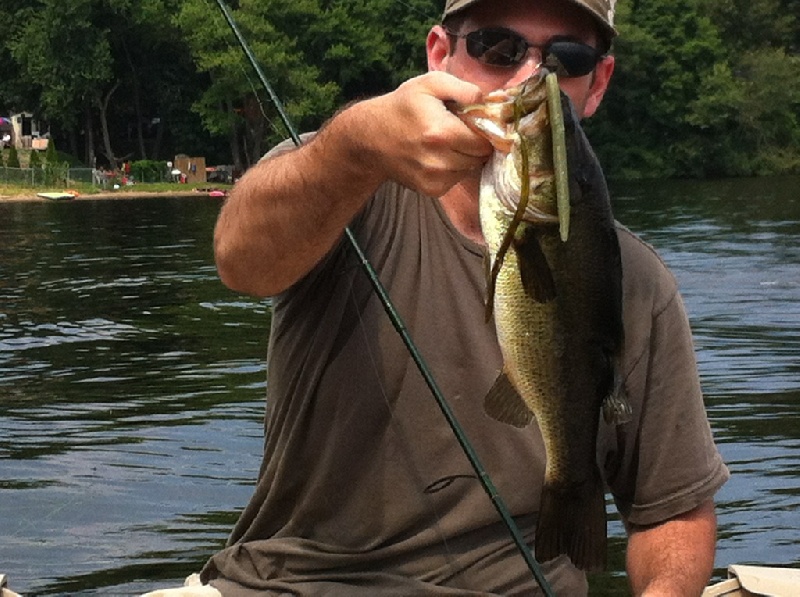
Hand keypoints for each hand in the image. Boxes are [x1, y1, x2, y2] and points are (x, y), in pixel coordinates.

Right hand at [354, 71, 493, 196]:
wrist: (371, 137)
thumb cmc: (403, 106)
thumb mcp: (429, 84)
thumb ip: (460, 87)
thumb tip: (484, 99)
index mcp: (442, 133)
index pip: (485, 141)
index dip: (484, 130)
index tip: (474, 122)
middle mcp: (439, 160)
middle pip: (479, 157)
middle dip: (475, 143)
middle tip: (459, 130)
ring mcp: (435, 178)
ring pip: (470, 169)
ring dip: (465, 157)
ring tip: (446, 142)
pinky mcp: (431, 190)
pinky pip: (457, 179)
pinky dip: (454, 168)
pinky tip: (438, 156)